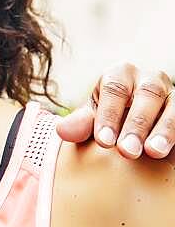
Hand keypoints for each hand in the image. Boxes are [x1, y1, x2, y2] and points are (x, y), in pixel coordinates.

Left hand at [57, 63, 173, 158]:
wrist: (136, 120)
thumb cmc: (110, 116)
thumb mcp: (94, 117)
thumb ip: (81, 123)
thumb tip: (62, 131)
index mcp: (120, 74)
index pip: (114, 89)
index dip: (108, 115)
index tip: (104, 142)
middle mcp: (149, 79)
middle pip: (146, 96)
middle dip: (136, 124)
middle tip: (127, 151)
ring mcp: (172, 94)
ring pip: (173, 107)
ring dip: (164, 130)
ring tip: (154, 152)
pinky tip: (172, 151)